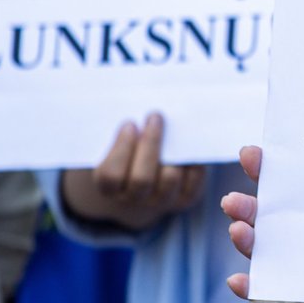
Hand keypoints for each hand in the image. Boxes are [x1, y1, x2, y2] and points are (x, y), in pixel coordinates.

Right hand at [61, 113, 205, 230]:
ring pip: (169, 180)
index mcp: (110, 188)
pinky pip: (193, 181)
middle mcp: (134, 198)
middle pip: (141, 179)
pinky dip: (193, 161)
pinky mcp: (185, 198)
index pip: (110, 176)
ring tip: (174, 126)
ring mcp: (161, 200)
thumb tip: (136, 101)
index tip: (130, 123)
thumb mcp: (115, 143)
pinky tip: (190, 140)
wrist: (145, 178)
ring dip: (173, 151)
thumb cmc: (126, 150)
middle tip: (155, 116)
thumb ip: (121, 131)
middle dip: (150, 144)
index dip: (121, 149)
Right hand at [221, 145, 303, 302]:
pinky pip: (266, 289)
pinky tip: (238, 280)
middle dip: (243, 206)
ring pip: (260, 249)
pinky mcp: (297, 292)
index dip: (263, 166)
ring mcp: (293, 260)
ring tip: (237, 231)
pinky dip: (249, 286)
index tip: (250, 153)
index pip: (281, 181)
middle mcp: (295, 229)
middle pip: (261, 214)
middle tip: (231, 201)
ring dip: (244, 240)